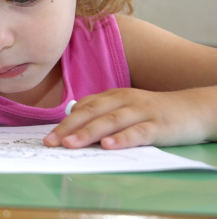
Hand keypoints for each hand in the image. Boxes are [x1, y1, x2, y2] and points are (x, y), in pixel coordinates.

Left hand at [43, 88, 212, 148]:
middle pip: (91, 113)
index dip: (64, 123)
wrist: (193, 109)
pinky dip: (122, 138)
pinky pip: (138, 132)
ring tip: (71, 144)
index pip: (83, 108)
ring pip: (110, 121)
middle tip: (51, 142)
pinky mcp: (158, 125)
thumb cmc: (151, 112)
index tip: (48, 137)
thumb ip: (101, 114)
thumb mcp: (124, 108)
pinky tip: (109, 146)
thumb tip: (72, 126)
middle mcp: (124, 100)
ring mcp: (141, 112)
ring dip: (88, 133)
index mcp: (112, 96)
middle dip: (68, 128)